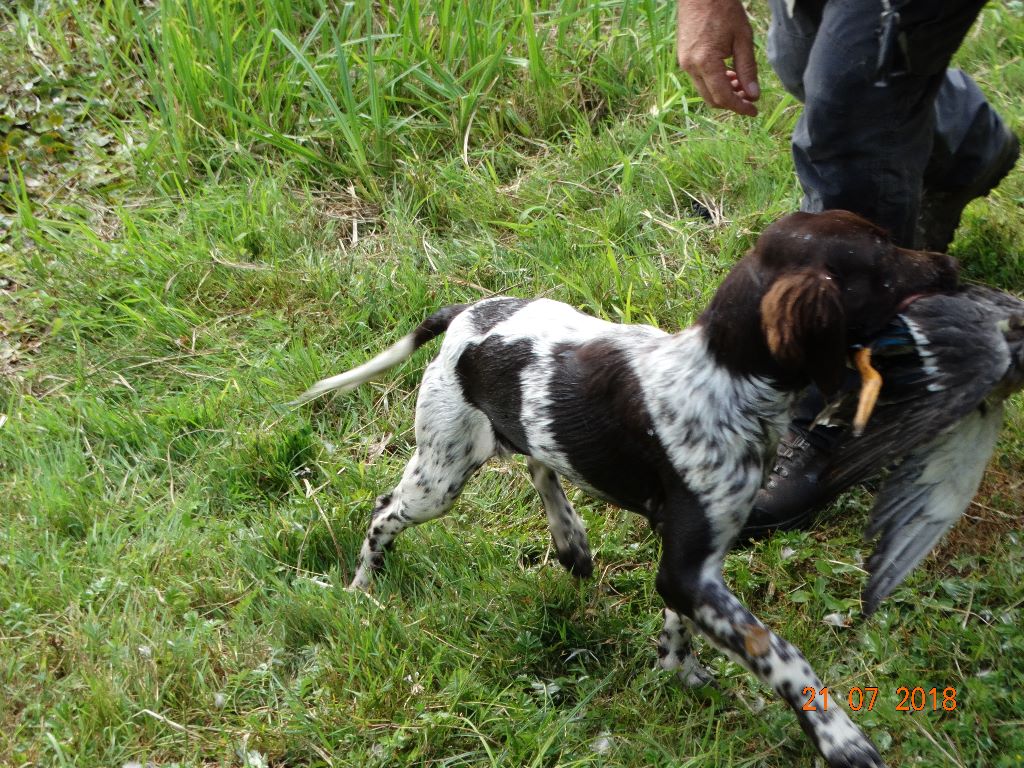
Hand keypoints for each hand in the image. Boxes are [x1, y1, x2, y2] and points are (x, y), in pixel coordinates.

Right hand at [676, 0, 759, 116]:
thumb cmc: (724, 10)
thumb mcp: (743, 38)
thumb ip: (748, 69)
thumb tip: (753, 95)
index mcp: (706, 62)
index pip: (723, 96)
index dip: (740, 107)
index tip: (754, 110)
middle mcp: (691, 67)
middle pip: (712, 99)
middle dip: (732, 102)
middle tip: (750, 98)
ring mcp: (684, 63)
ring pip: (705, 91)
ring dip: (723, 92)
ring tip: (741, 82)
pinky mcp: (683, 58)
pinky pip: (699, 80)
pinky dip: (715, 82)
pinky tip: (729, 73)